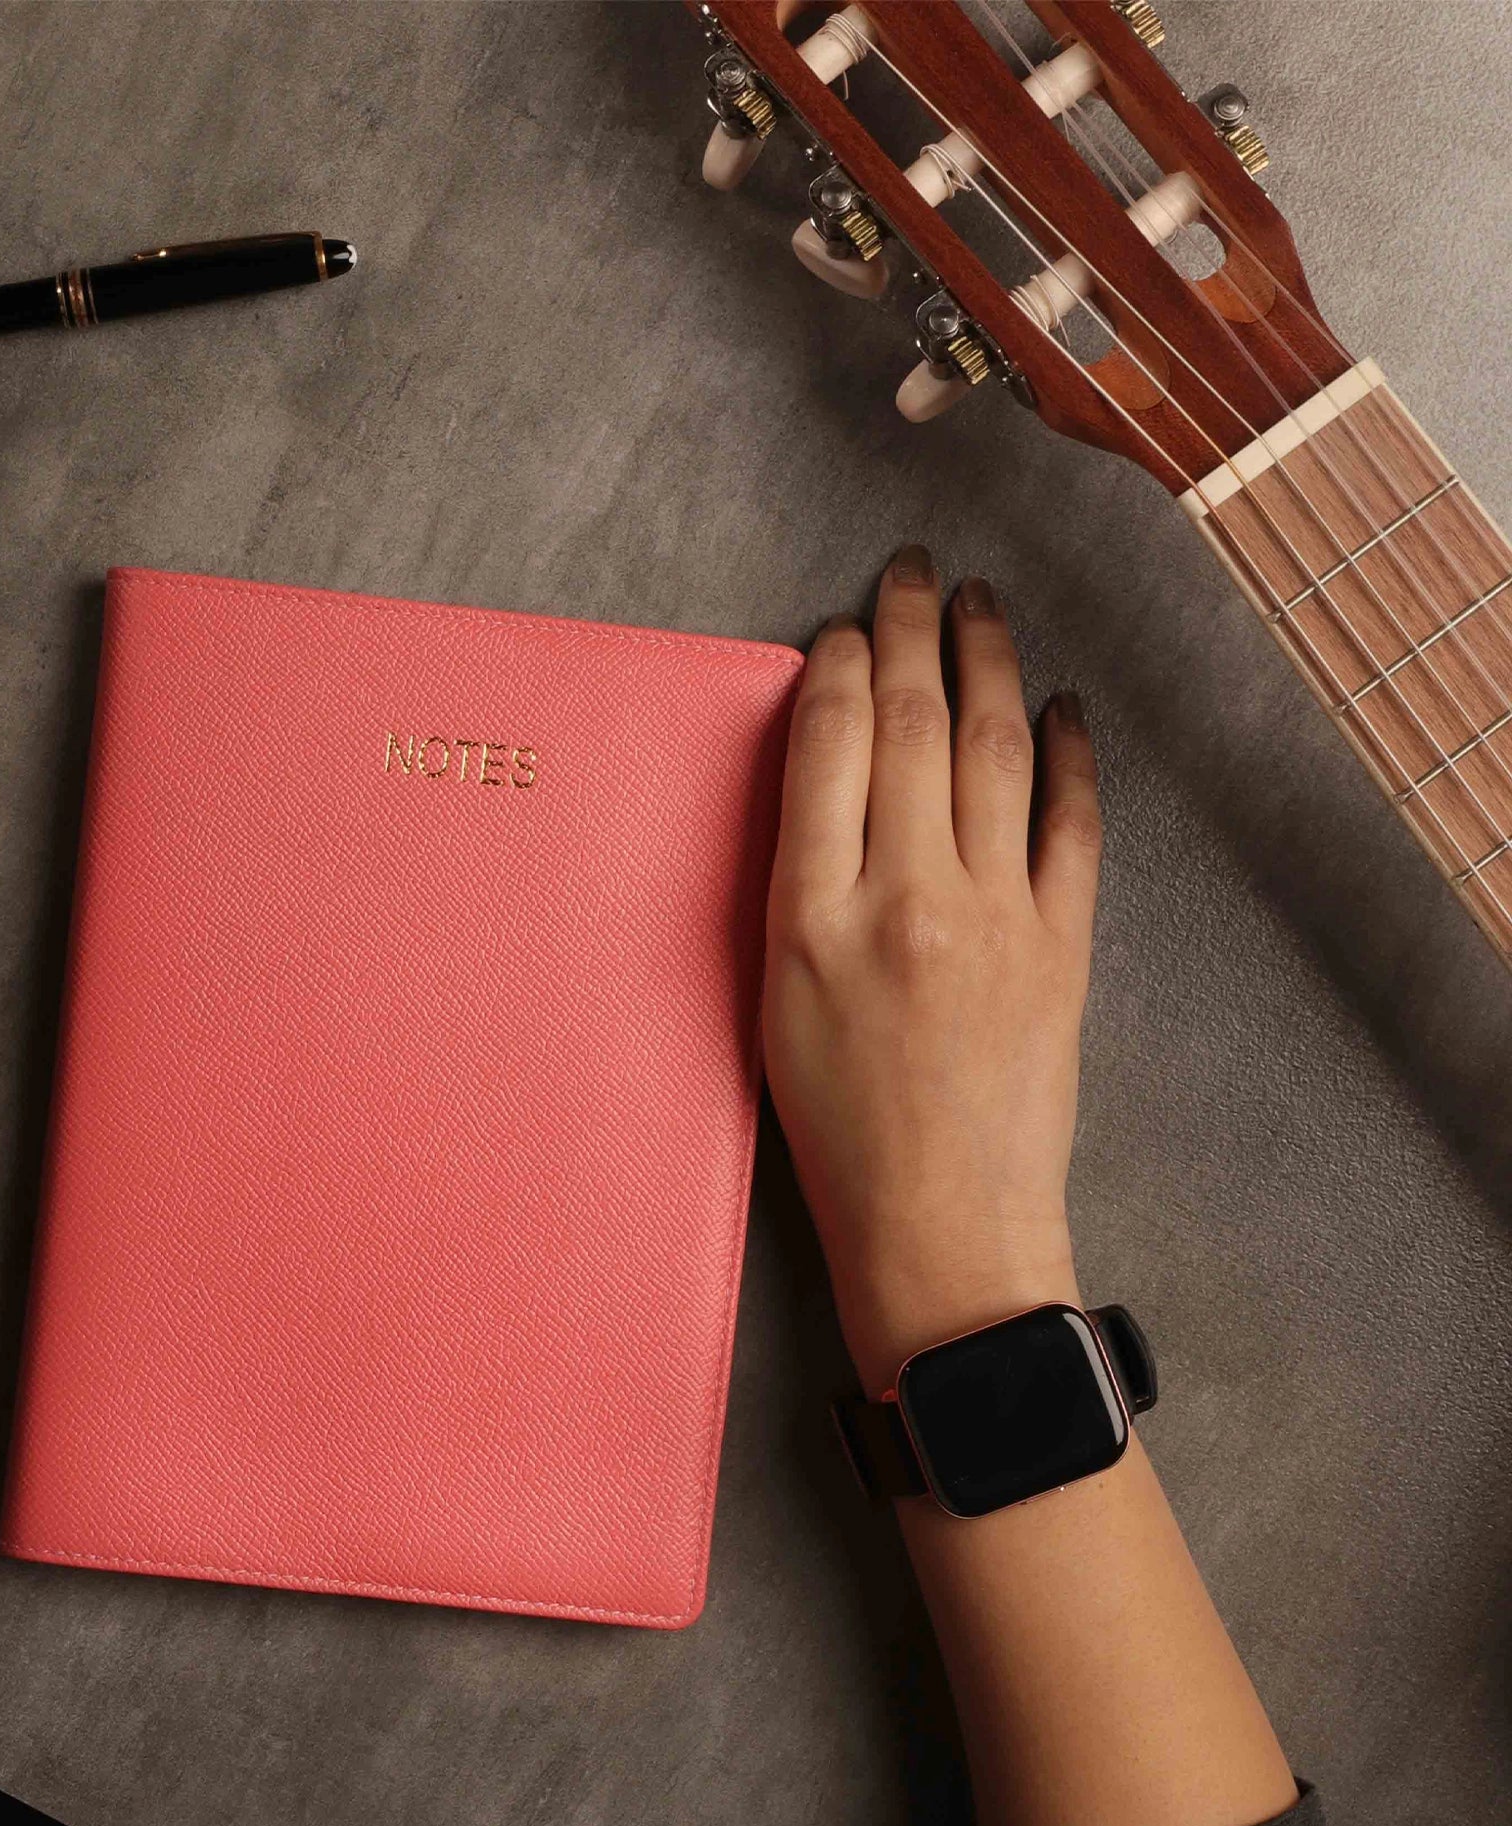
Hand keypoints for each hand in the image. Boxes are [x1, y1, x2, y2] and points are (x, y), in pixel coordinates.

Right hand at [762, 546, 1102, 1385]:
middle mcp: (904, 896)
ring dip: (989, 661)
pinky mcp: (1063, 945)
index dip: (835, 666)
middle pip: (909, 722)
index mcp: (810, 916)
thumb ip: (792, 890)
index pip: (824, 746)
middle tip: (913, 573)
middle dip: (911, 628)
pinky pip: (1073, 823)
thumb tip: (820, 785)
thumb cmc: (836, 1136)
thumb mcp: (773, 1007)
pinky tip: (1065, 707)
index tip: (840, 629)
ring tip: (981, 606)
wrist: (942, 1230)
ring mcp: (994, 915)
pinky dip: (1072, 755)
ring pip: (993, 748)